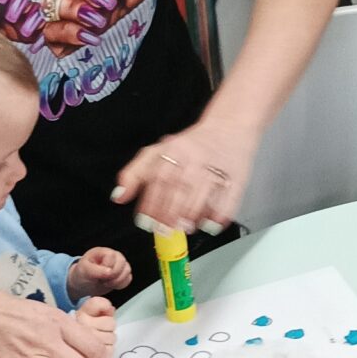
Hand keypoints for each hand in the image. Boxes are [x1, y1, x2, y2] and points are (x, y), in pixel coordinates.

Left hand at [67, 247, 132, 302]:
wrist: (83, 284)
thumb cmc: (82, 274)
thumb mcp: (84, 270)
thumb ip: (96, 270)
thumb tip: (110, 272)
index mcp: (103, 252)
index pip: (113, 257)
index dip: (107, 269)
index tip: (98, 276)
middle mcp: (113, 256)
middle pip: (123, 263)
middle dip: (114, 276)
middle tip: (103, 281)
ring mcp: (118, 265)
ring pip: (127, 271)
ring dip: (117, 281)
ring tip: (106, 283)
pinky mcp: (122, 274)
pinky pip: (129, 278)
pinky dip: (121, 284)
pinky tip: (111, 285)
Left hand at [113, 111, 257, 237]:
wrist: (229, 127)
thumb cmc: (191, 145)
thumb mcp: (157, 151)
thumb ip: (135, 173)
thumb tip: (119, 197)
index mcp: (173, 150)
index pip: (159, 179)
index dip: (152, 204)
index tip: (147, 222)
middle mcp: (195, 157)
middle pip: (181, 188)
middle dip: (171, 213)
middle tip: (165, 230)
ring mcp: (217, 167)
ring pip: (203, 194)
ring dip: (192, 215)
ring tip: (185, 227)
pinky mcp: (237, 177)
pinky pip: (228, 199)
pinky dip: (219, 215)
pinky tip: (210, 224)